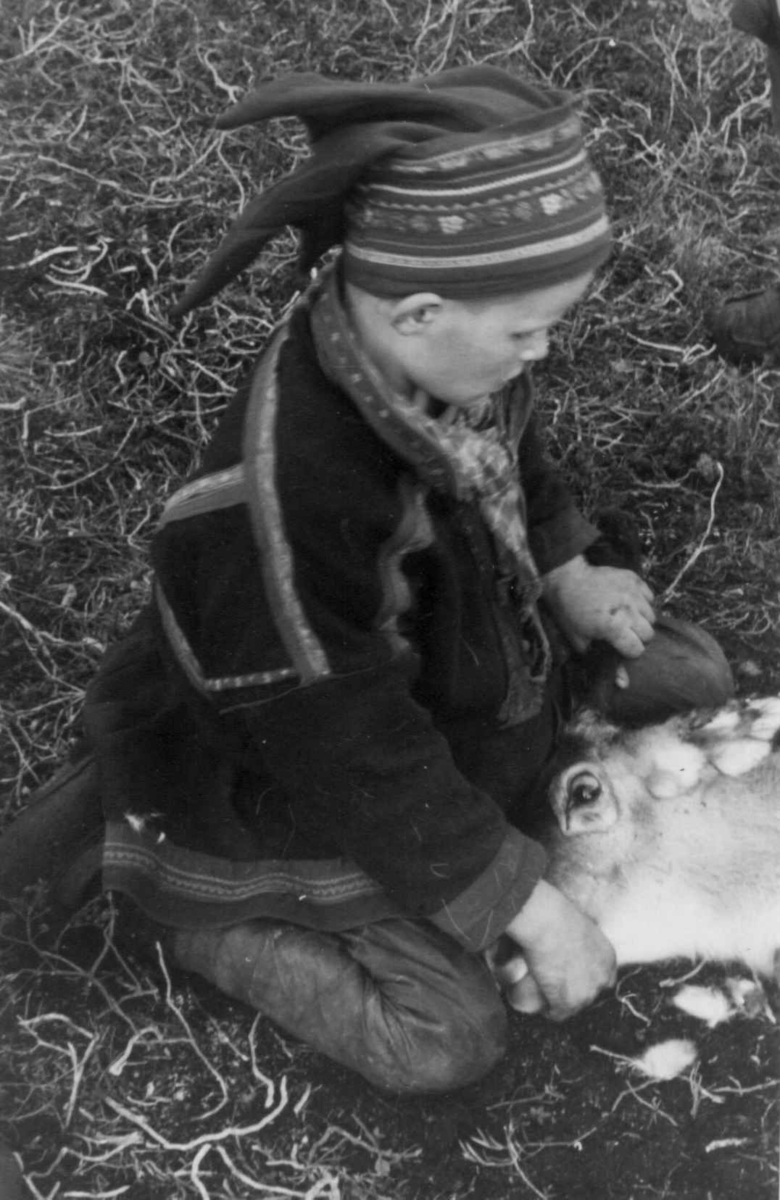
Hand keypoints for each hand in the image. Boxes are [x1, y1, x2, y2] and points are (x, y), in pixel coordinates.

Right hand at [501, 880, 616, 1020]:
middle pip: (588, 994)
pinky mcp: (568, 1003)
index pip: (603, 979)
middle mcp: (602, 979)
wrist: (547, 922)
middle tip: (555, 983)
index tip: (571, 975)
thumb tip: (569, 944)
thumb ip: (582, 942)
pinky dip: (547, 1009)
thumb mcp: (581, 927)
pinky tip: (539, 1002)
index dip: (585, 978)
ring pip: (573, 1006)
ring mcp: (586, 993)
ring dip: (559, 1001)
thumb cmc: (558, 915)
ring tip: (544, 993)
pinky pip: (556, 1013)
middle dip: (574, 991)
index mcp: (608, 959)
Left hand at [541, 555, 654, 657]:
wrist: (567, 580)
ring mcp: (632, 592)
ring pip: (652, 615)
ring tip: (626, 617)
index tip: (618, 646)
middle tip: (622, 632)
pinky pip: (649, 596)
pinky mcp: (633, 579)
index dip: (628, 651)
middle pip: (648, 634)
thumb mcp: (581, 642)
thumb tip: (623, 685)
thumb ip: (604, 663)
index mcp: (614, 627)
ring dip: (641, 620)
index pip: (637, 649)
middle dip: (637, 637)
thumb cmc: (570, 614)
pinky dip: (642, 602)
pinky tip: (628, 603)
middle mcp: (628, 609)